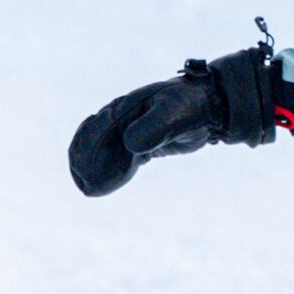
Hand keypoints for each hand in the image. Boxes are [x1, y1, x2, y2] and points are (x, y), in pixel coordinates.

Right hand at [69, 45, 278, 196]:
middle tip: (84, 185)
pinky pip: (118, 155)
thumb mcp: (174, 116)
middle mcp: (122, 116)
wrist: (210, 106)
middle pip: (93, 140)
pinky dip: (110, 169)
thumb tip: (130, 145)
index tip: (85, 172)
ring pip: (103, 149)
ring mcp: (129, 128)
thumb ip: (153, 128)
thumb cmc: (191, 108)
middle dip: (84, 161)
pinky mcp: (140, 140)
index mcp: (124, 108)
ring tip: (88, 186)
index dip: (87, 151)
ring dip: (93, 166)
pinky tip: (105, 183)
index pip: (96, 130)